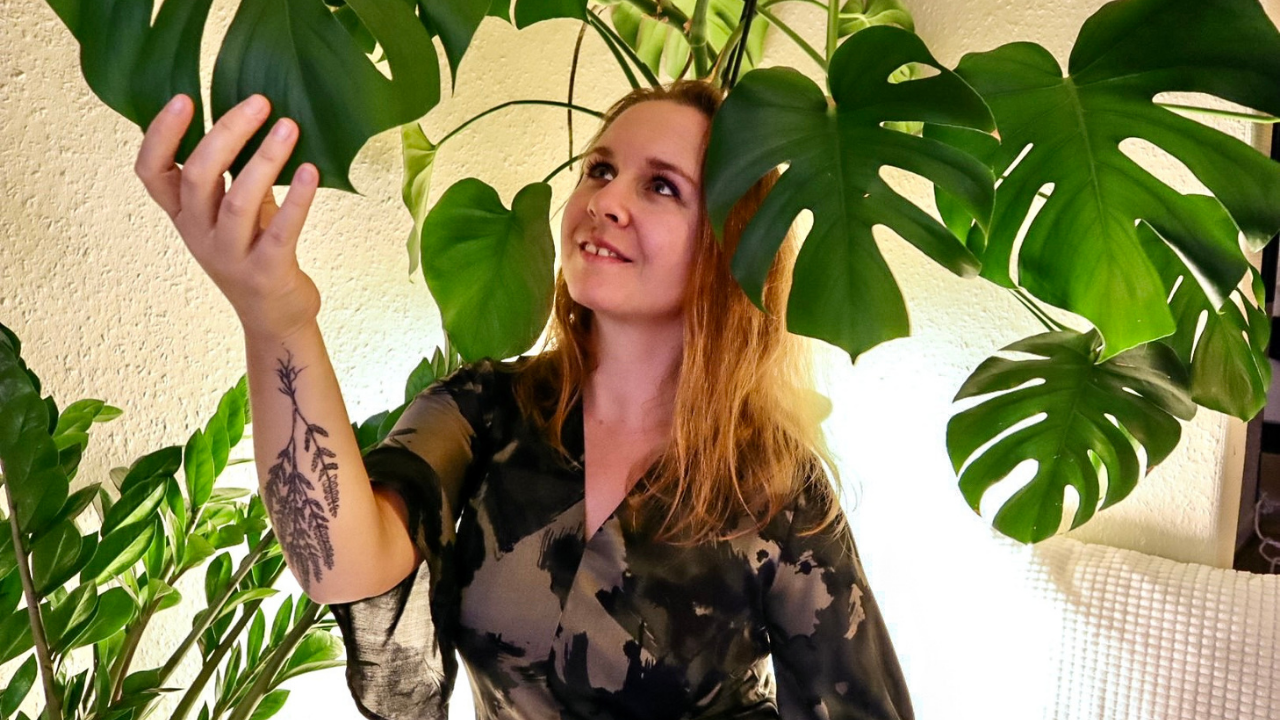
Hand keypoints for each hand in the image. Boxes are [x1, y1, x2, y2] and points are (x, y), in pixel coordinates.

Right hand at [135, 93, 322, 339]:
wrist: (274, 318)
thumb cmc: (254, 252)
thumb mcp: (233, 212)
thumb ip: (233, 173)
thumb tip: (251, 116)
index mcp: (184, 215)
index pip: (151, 173)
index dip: (160, 135)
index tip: (185, 98)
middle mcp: (199, 234)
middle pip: (198, 177)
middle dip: (226, 133)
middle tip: (259, 102)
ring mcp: (230, 255)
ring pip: (237, 201)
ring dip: (265, 159)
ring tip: (289, 126)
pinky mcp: (266, 271)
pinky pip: (280, 231)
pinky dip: (297, 200)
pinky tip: (312, 172)